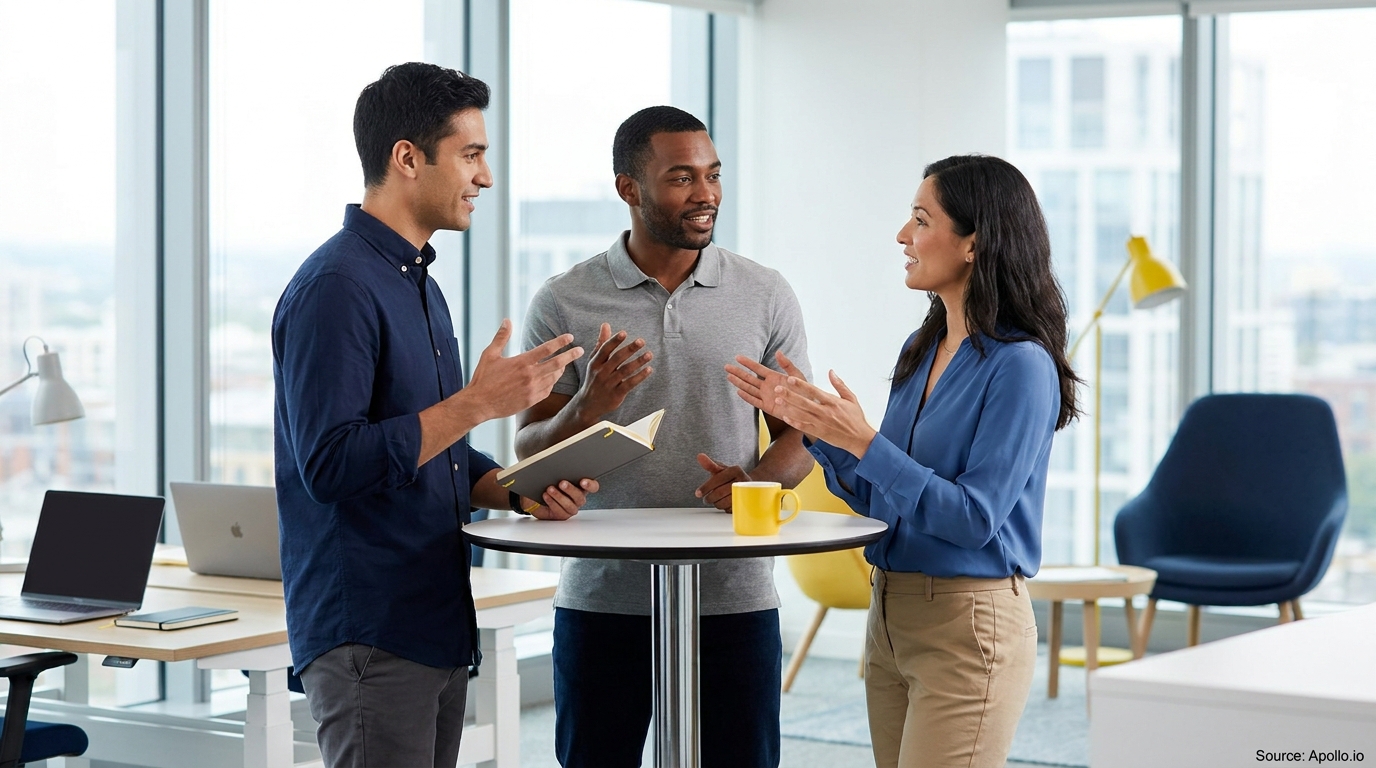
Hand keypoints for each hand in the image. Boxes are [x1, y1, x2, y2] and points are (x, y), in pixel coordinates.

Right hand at [463, 319, 583, 420]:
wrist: (479, 404)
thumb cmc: (483, 378)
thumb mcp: (490, 354)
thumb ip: (501, 337)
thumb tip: (507, 320)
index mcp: (521, 362)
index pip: (546, 349)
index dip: (560, 342)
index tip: (570, 337)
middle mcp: (530, 376)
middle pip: (557, 363)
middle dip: (570, 356)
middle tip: (580, 350)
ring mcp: (532, 389)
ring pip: (554, 378)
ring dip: (561, 369)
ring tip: (565, 364)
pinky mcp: (531, 401)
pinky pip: (547, 390)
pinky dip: (552, 383)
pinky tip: (552, 379)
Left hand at [520, 478, 599, 520]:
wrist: (536, 498)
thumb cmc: (549, 483)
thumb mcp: (556, 474)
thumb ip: (562, 471)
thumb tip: (560, 462)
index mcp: (582, 487)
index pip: (593, 487)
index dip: (590, 485)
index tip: (582, 481)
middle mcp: (578, 498)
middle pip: (580, 497)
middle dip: (570, 490)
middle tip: (562, 483)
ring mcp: (571, 508)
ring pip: (570, 506)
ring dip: (559, 497)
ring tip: (550, 489)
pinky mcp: (562, 515)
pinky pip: (560, 511)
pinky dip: (552, 502)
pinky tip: (546, 496)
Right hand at [570, 323, 653, 421]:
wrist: (588, 404)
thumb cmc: (594, 378)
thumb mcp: (594, 361)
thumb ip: (601, 343)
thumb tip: (605, 324)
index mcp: (595, 363)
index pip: (605, 349)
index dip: (614, 341)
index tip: (624, 333)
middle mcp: (601, 372)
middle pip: (617, 359)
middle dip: (630, 349)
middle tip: (641, 341)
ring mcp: (609, 384)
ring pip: (625, 371)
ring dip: (638, 362)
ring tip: (649, 354)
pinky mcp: (616, 394)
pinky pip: (629, 384)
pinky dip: (639, 377)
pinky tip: (649, 370)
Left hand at [695, 454, 748, 511]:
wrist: (746, 485)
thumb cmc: (730, 477)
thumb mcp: (720, 469)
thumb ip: (710, 464)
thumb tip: (699, 456)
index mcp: (736, 470)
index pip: (718, 479)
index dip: (706, 487)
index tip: (698, 493)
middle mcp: (743, 480)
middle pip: (720, 492)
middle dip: (709, 497)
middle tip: (706, 499)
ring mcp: (746, 493)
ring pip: (724, 502)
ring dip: (716, 503)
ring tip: (715, 500)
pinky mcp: (745, 503)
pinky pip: (729, 509)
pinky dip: (723, 507)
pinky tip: (723, 503)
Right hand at [725, 351, 807, 418]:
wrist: (810, 407)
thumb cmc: (806, 390)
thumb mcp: (797, 375)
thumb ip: (787, 364)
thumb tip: (778, 352)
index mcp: (774, 376)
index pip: (757, 368)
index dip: (747, 363)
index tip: (737, 357)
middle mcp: (768, 386)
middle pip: (749, 378)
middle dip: (738, 372)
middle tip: (726, 366)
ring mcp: (767, 396)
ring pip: (749, 388)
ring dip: (739, 383)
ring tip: (728, 376)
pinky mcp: (768, 407)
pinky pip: (755, 401)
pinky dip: (747, 397)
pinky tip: (738, 392)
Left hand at [771, 370, 876, 458]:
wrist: (859, 439)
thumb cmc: (855, 418)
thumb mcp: (851, 398)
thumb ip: (839, 384)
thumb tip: (831, 371)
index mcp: (832, 402)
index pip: (814, 391)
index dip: (801, 385)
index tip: (790, 378)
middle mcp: (825, 412)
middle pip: (804, 402)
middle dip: (789, 395)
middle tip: (777, 388)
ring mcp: (821, 423)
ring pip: (801, 414)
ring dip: (788, 407)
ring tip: (777, 400)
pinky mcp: (819, 433)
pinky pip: (804, 427)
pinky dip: (794, 422)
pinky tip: (785, 417)